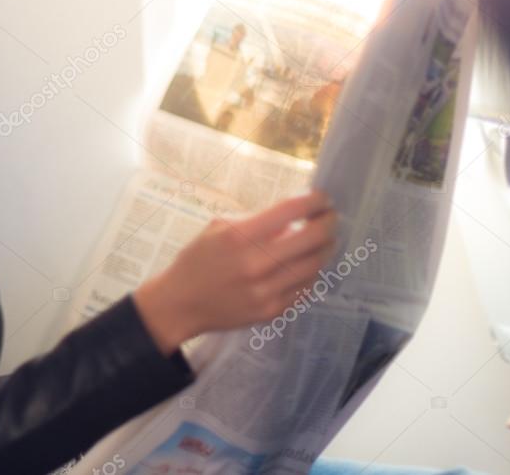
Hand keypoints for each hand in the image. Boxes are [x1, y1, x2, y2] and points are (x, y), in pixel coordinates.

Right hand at [133, 189, 338, 355]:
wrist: (180, 304)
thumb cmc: (197, 260)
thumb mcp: (218, 229)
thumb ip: (255, 222)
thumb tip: (292, 217)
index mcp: (240, 237)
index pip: (291, 210)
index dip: (314, 201)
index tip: (321, 198)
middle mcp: (256, 263)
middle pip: (312, 237)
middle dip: (328, 222)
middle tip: (329, 217)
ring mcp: (267, 290)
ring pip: (315, 264)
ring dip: (326, 247)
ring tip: (324, 239)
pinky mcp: (272, 310)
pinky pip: (305, 288)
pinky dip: (312, 272)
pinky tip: (308, 263)